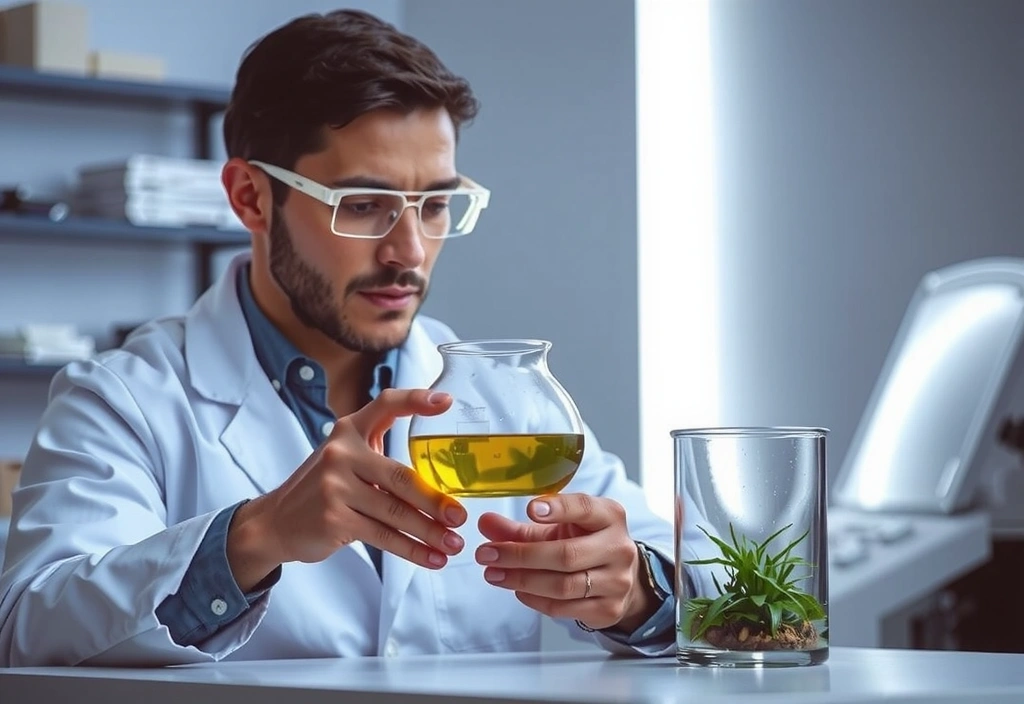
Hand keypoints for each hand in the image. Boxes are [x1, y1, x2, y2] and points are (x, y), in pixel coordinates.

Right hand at [227, 389, 467, 590]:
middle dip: (436, 501)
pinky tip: (432, 557)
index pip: (386, 404)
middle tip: (461, 517)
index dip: (416, 400)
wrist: (275, 522)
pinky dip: (412, 550)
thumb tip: (439, 480)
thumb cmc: (323, 489)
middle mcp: (342, 453)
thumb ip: (381, 456)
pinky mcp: (334, 519)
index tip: (446, 402)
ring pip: (396, 512)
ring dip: (430, 532)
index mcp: (349, 430)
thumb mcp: (345, 459)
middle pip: (402, 476)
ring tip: (454, 544)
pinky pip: (383, 536)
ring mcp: (335, 486)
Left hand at [475, 493, 658, 632]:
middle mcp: (619, 547)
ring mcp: (617, 582)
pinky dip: (535, 599)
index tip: (530, 509)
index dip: (559, 508)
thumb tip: (484, 523)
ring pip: (563, 585)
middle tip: (487, 554)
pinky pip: (564, 607)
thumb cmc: (584, 545)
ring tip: (493, 574)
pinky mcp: (608, 610)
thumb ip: (520, 528)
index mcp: (609, 516)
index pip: (585, 509)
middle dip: (520, 555)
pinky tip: (518, 590)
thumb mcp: (557, 530)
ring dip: (521, 580)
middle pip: (566, 555)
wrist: (620, 578)